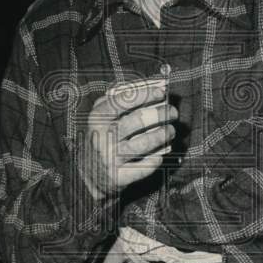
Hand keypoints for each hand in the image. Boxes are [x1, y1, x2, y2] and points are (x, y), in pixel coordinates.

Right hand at [79, 79, 177, 199]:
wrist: (89, 171)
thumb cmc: (104, 135)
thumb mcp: (105, 114)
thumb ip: (124, 97)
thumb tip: (156, 85)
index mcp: (97, 118)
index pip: (123, 101)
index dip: (145, 94)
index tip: (162, 92)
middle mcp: (102, 137)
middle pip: (137, 121)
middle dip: (161, 114)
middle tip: (173, 112)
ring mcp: (109, 158)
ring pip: (144, 144)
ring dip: (163, 135)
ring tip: (171, 130)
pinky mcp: (118, 177)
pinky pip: (144, 167)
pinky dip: (156, 160)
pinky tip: (160, 154)